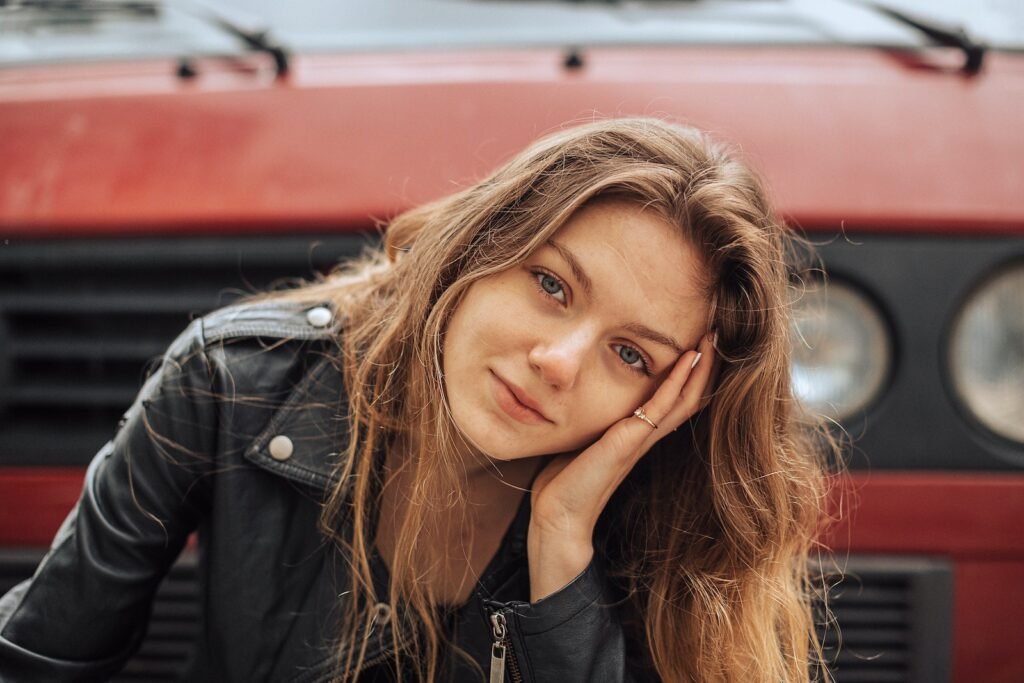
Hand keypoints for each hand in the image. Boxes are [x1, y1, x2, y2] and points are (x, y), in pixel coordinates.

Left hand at [527, 332, 718, 600]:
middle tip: (718, 331)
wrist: (559, 519)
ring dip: (699, 368)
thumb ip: (591, 424)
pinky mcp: (628, 442)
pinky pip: (660, 407)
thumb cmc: (566, 483)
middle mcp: (645, 437)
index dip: (691, 374)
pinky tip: (687, 358)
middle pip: (689, 397)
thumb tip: (574, 397)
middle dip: (705, 366)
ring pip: (682, 399)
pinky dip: (676, 382)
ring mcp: (639, 439)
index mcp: (637, 436)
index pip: (675, 400)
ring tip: (713, 337)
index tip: (700, 341)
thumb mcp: (582, 442)